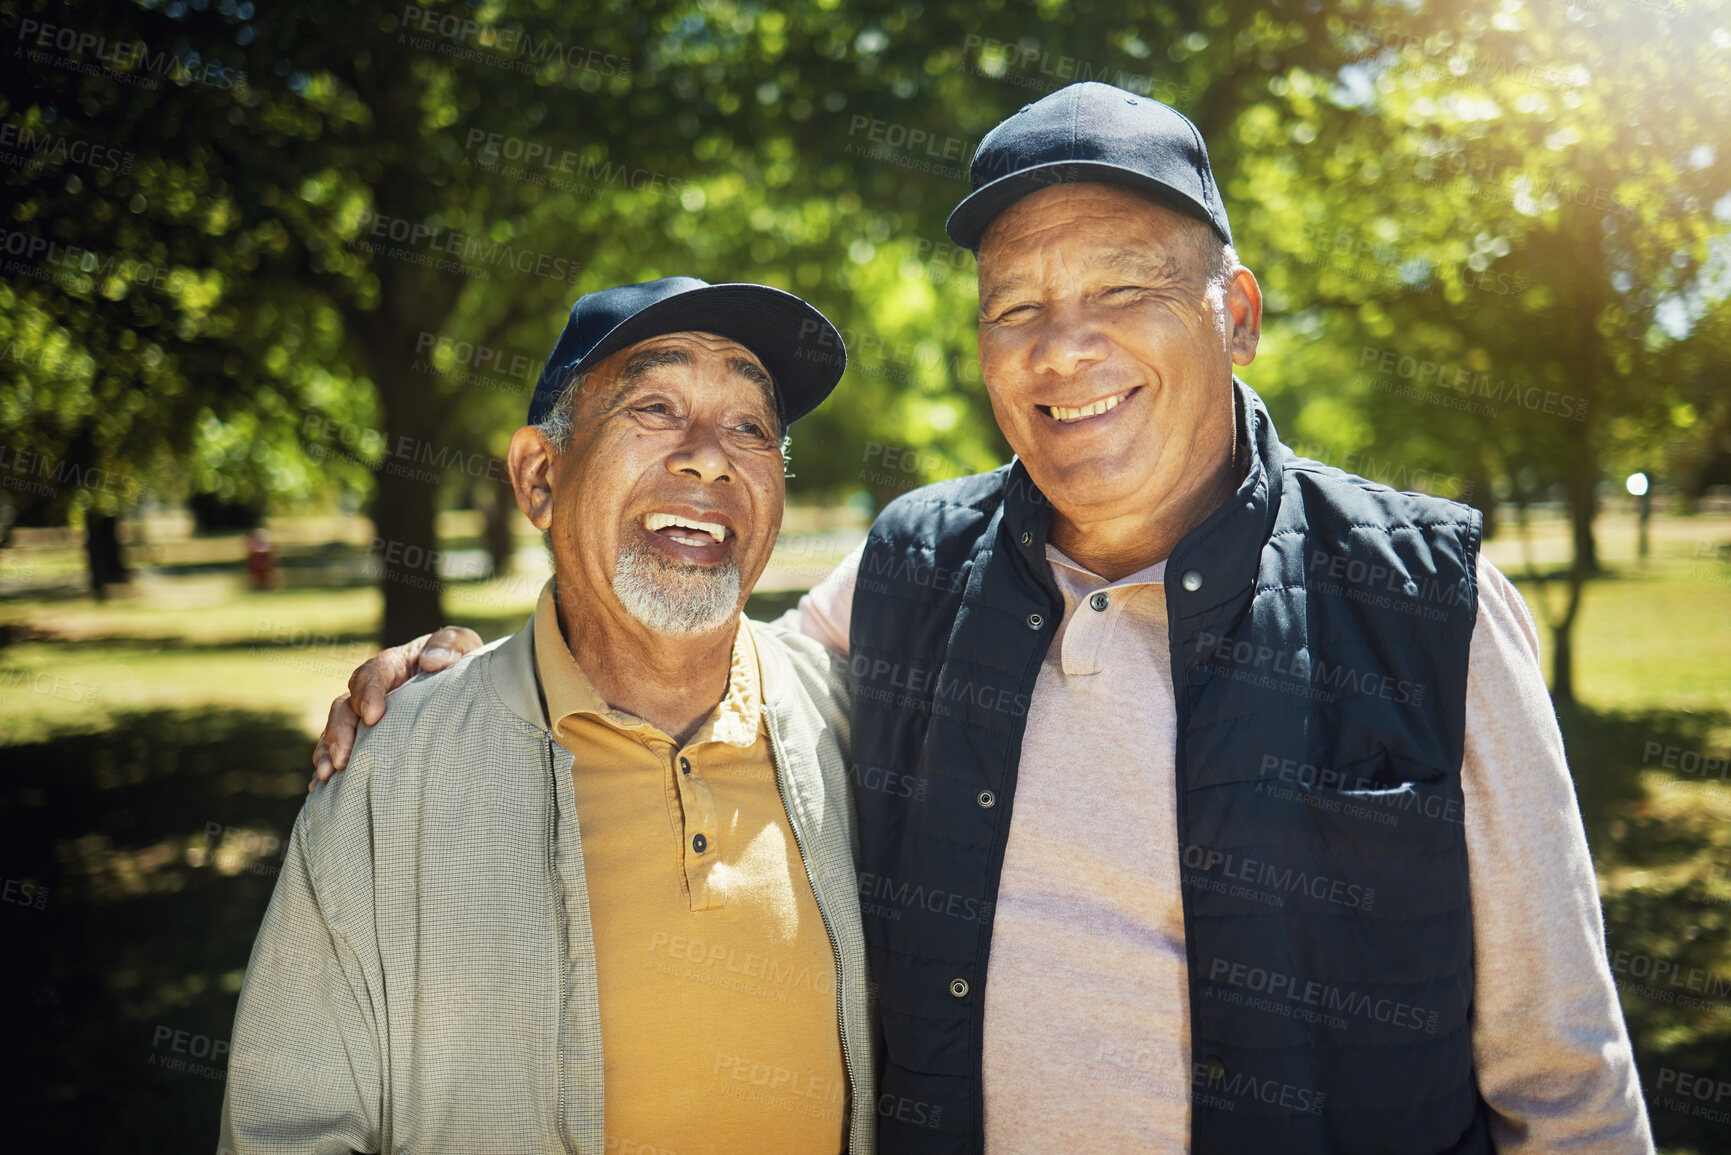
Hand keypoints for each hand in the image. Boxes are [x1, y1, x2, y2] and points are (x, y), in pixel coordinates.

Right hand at [309, 625, 483, 789]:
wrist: (466, 687)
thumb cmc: (460, 662)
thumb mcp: (461, 645)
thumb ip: (449, 645)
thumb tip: (432, 661)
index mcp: (391, 666)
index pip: (370, 675)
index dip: (367, 694)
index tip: (373, 716)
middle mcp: (371, 692)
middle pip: (344, 707)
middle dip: (340, 732)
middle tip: (344, 758)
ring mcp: (364, 718)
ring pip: (336, 732)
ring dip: (328, 752)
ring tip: (328, 775)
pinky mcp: (366, 740)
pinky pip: (340, 752)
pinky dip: (329, 768)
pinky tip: (322, 788)